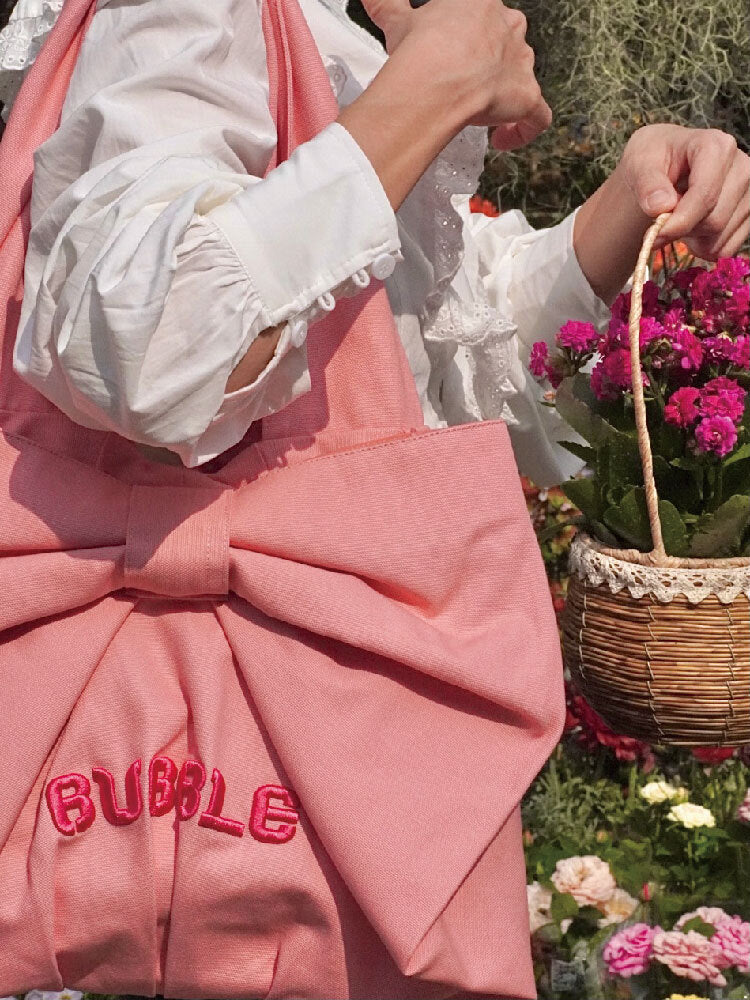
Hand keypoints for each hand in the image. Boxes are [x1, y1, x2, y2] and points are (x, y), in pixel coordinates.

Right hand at [359, 0, 551, 150]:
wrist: (434, 79)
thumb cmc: (419, 49)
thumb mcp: (399, 23)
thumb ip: (387, 6)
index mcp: (481, 4)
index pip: (485, 16)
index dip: (472, 36)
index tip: (456, 51)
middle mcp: (509, 27)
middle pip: (509, 40)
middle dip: (491, 61)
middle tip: (466, 82)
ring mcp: (522, 62)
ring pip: (524, 74)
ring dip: (506, 93)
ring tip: (480, 112)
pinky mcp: (527, 97)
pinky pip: (537, 117)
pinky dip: (524, 130)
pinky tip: (503, 139)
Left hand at [615, 123, 749, 258]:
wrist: (667, 165)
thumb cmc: (654, 161)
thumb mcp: (639, 164)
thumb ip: (647, 184)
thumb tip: (661, 206)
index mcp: (717, 147)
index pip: (705, 196)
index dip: (679, 222)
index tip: (654, 235)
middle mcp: (743, 168)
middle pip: (714, 221)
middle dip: (683, 231)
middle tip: (661, 224)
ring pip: (720, 238)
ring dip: (692, 241)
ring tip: (679, 219)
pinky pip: (726, 249)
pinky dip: (704, 248)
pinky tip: (694, 229)